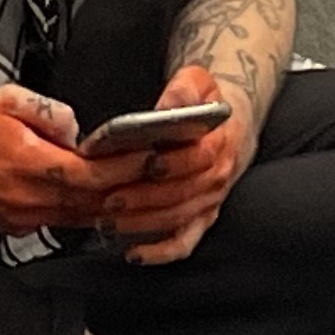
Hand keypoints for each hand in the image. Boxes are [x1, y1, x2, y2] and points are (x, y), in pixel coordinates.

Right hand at [0, 84, 147, 234]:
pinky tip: (103, 204)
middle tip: (165, 176)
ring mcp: (22, 217)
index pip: (95, 174)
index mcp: (29, 164)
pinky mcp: (14, 225)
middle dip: (133, 190)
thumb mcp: (3, 98)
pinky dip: (86, 215)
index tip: (156, 156)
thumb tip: (78, 128)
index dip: (130, 167)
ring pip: (82, 219)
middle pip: (96, 203)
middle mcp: (28, 199)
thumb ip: (48, 110)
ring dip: (114, 207)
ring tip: (143, 192)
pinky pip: (61, 223)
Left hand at [90, 65, 263, 265]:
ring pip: (178, 218)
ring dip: (143, 223)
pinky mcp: (199, 218)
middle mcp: (216, 177)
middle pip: (183, 193)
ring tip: (108, 220)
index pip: (199, 158)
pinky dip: (161, 252)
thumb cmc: (204, 104)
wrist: (226, 126)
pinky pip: (185, 242)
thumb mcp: (198, 82)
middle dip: (145, 198)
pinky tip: (134, 253)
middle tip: (110, 199)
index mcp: (218, 144)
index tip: (147, 164)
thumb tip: (172, 102)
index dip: (174, 163)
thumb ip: (185, 88)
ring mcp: (207, 201)